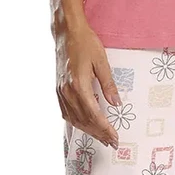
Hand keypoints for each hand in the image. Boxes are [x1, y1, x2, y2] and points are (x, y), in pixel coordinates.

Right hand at [54, 18, 120, 148]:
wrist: (67, 32)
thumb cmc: (86, 43)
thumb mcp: (101, 61)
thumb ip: (108, 84)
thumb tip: (116, 104)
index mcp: (79, 85)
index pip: (94, 114)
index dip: (105, 128)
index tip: (115, 137)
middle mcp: (67, 91)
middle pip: (84, 120)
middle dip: (98, 133)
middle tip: (111, 142)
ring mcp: (60, 91)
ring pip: (74, 119)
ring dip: (88, 130)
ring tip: (101, 136)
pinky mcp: (58, 89)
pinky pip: (66, 112)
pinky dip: (76, 121)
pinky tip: (85, 124)